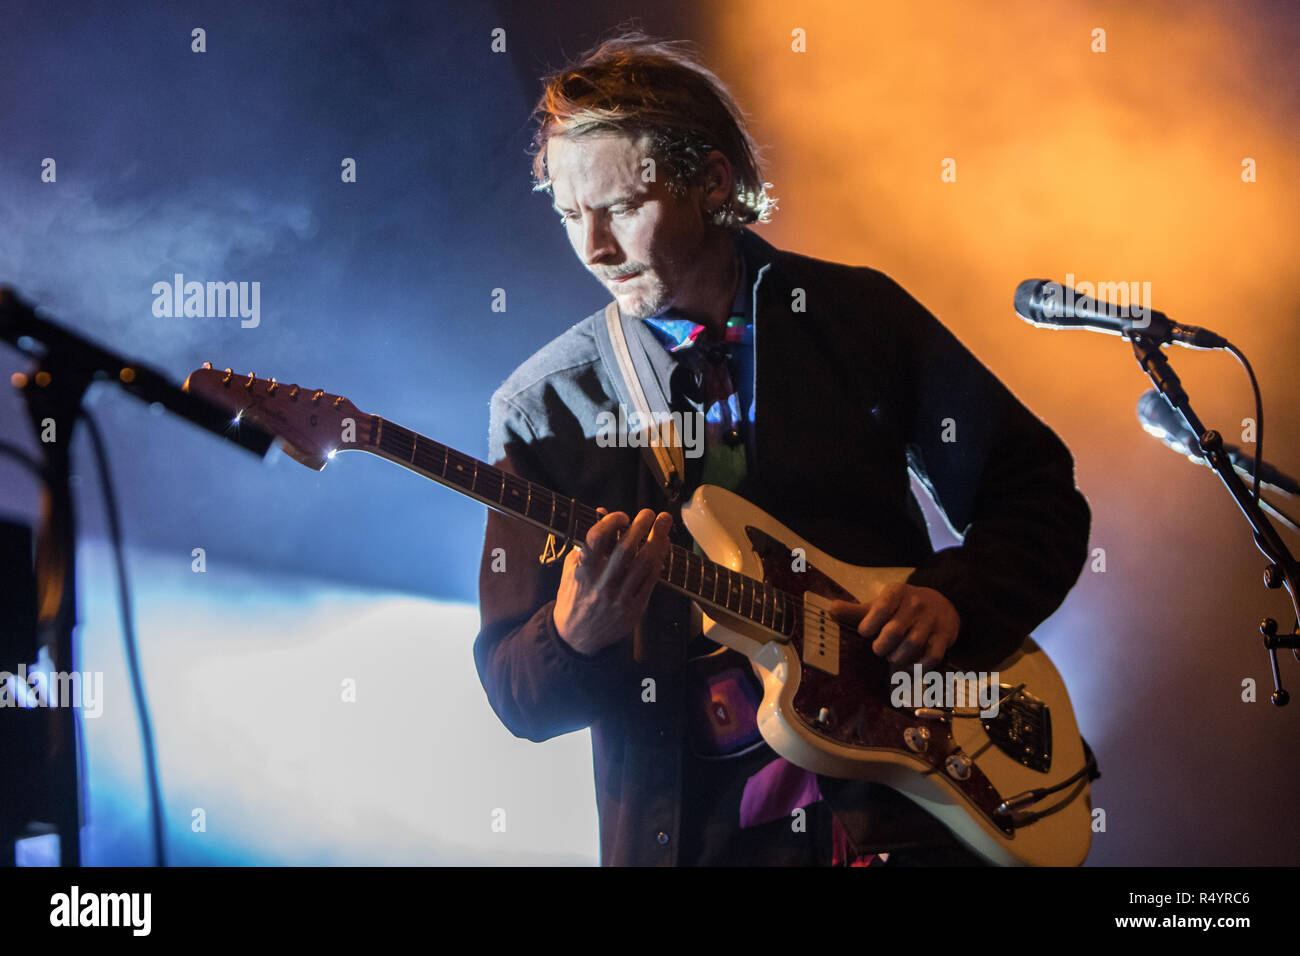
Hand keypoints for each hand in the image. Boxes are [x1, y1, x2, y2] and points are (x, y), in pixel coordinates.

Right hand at [553, 507, 672, 655]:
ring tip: (663, 523)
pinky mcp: (635, 609)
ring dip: (657, 540)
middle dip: (641, 526)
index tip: (622, 516)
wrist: (576, 637)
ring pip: (645, 564)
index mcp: (583, 572)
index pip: (596, 540)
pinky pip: (651, 580)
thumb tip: (602, 511)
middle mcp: (602, 584)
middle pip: (626, 549)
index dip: (610, 522)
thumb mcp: (572, 568)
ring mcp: (620, 598)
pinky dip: (658, 560)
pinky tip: (662, 547)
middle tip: (649, 513)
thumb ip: (588, 542)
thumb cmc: (574, 596)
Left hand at [829, 583, 960, 669]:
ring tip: (892, 657)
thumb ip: (857, 611)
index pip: (880, 608)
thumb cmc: (903, 608)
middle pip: (894, 631)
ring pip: (912, 644)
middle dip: (881, 646)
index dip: (869, 625)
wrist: (943, 603)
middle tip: (878, 650)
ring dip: (898, 657)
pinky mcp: (944, 636)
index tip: (864, 633)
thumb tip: (831, 609)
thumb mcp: (882, 604)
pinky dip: (918, 667)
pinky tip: (909, 668)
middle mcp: (916, 604)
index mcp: (897, 593)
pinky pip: (932, 656)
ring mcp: (931, 620)